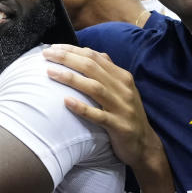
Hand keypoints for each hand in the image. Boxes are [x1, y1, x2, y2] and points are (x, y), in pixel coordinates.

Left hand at [43, 44, 164, 173]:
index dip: (73, 50)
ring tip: (50, 72)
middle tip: (46, 55)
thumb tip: (87, 51)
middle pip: (92, 68)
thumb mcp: (120, 89)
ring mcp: (122, 107)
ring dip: (70, 78)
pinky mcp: (119, 126)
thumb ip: (106, 71)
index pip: (95, 57)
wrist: (145, 145)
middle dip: (67, 58)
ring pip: (94, 88)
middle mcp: (123, 89)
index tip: (53, 47)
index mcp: (122, 77)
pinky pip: (99, 116)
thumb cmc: (125, 114)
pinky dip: (82, 107)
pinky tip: (65, 101)